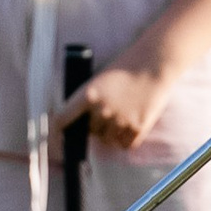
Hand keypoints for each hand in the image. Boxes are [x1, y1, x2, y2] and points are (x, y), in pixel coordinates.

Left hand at [63, 57, 182, 155]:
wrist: (155, 64)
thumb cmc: (127, 68)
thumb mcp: (100, 79)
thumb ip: (89, 100)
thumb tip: (80, 124)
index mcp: (88, 94)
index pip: (62, 119)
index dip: (55, 135)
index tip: (55, 146)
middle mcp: (102, 109)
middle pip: (91, 131)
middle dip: (98, 126)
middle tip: (111, 112)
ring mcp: (120, 120)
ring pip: (108, 140)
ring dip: (113, 133)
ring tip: (124, 115)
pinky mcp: (137, 127)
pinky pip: (125, 145)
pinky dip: (127, 139)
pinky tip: (132, 123)